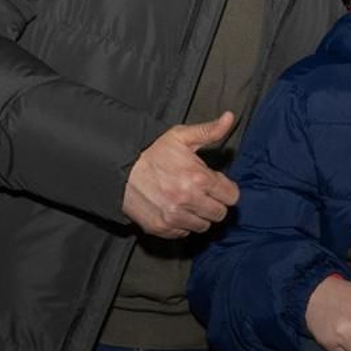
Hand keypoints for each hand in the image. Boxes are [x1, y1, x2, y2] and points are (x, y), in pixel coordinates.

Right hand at [121, 111, 238, 237]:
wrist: (117, 166)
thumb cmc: (152, 150)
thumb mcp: (182, 136)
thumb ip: (210, 130)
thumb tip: (230, 117)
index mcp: (199, 178)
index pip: (232, 197)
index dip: (226, 189)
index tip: (215, 183)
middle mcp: (188, 200)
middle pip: (220, 214)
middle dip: (215, 203)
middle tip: (202, 192)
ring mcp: (174, 216)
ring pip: (203, 226)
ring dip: (199, 215)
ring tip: (187, 200)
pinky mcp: (160, 227)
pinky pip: (183, 233)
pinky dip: (181, 224)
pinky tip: (174, 209)